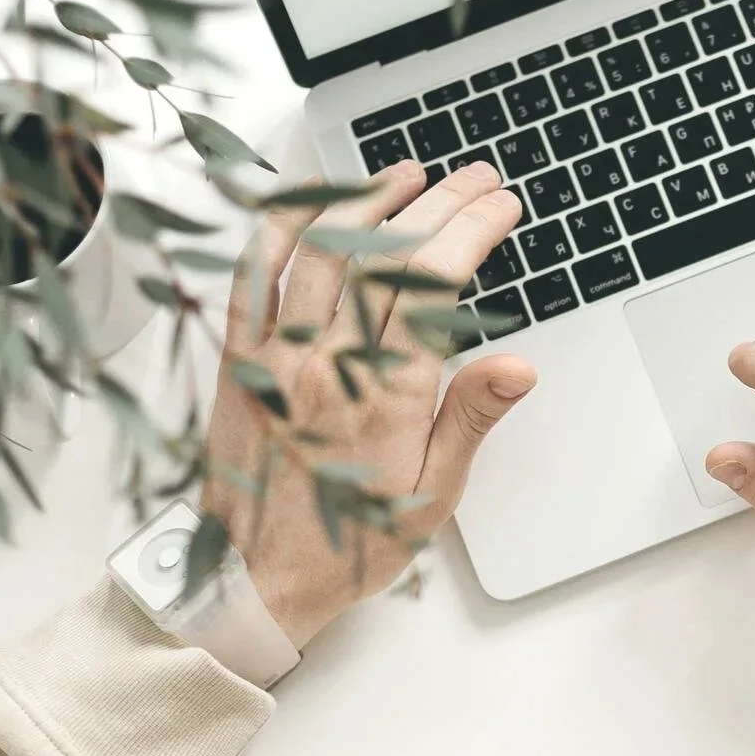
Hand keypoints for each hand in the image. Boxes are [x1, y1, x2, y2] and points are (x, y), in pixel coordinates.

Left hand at [202, 160, 534, 647]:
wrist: (252, 580)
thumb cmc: (347, 544)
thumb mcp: (431, 497)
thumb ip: (470, 419)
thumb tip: (518, 366)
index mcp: (384, 397)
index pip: (436, 285)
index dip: (473, 231)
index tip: (501, 207)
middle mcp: (328, 365)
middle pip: (388, 255)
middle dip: (440, 203)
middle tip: (476, 179)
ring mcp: (275, 355)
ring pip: (322, 250)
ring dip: (369, 201)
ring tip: (408, 175)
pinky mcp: (237, 358)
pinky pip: (252, 274)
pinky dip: (282, 227)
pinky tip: (312, 202)